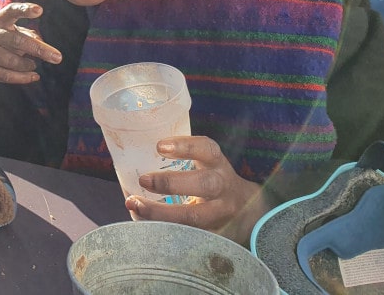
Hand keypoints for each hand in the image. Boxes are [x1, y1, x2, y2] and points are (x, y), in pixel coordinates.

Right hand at [0, 3, 61, 84]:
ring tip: (34, 65)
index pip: (11, 11)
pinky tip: (33, 76)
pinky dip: (23, 77)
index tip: (39, 10)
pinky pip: (5, 75)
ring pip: (11, 60)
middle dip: (39, 49)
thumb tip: (42, 44)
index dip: (24, 10)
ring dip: (28, 65)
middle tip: (57, 57)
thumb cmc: (1, 44)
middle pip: (16, 40)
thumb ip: (29, 36)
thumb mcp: (13, 35)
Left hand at [124, 136, 270, 245]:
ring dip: (160, 213)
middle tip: (143, 179)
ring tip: (136, 205)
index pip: (207, 150)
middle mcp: (222, 187)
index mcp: (218, 164)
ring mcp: (221, 213)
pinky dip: (165, 231)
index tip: (159, 146)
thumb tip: (137, 153)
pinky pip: (189, 236)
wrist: (248, 211)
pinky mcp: (216, 235)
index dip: (185, 146)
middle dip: (170, 183)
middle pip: (203, 184)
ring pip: (194, 217)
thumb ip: (182, 159)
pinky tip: (145, 225)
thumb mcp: (207, 164)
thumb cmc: (214, 181)